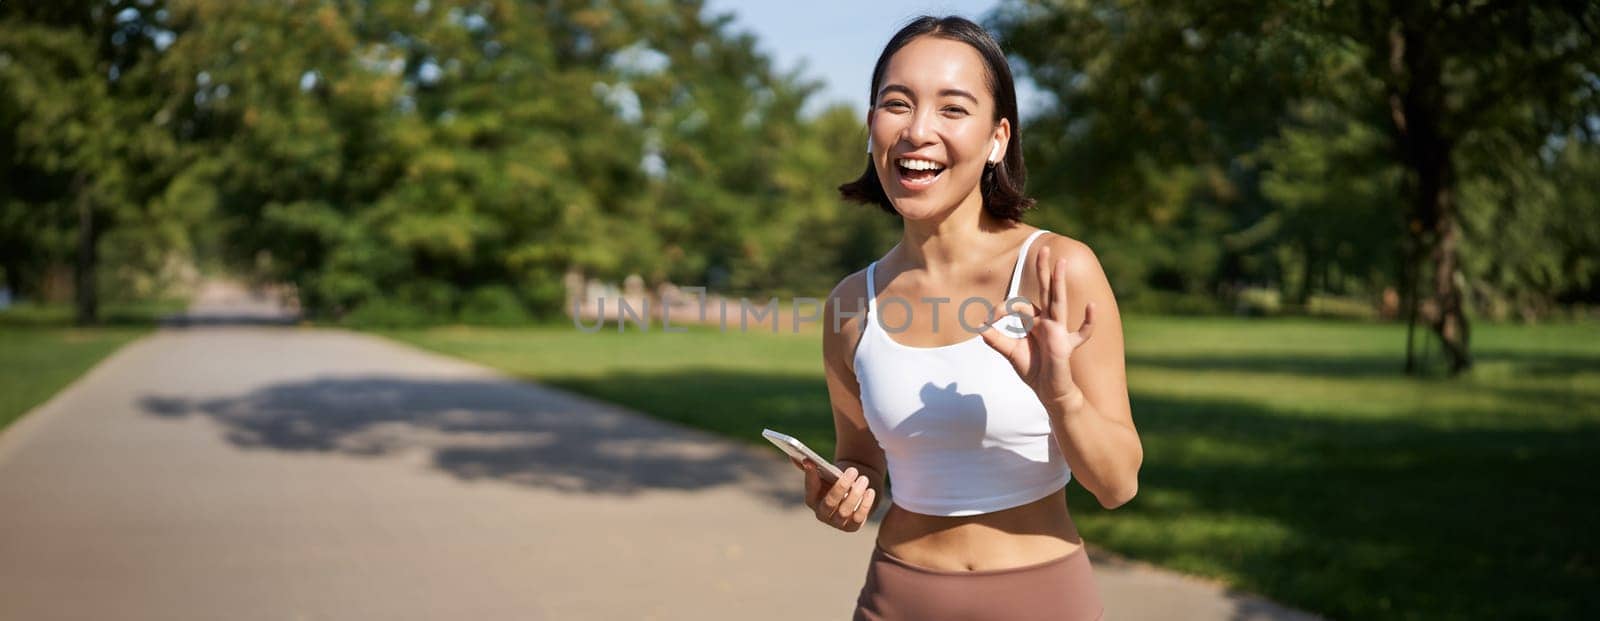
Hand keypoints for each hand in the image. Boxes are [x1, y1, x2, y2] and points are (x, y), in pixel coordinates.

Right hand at [790, 458, 874, 531]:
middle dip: (841, 486)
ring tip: (864, 478)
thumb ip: (810, 467)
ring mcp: (837, 522)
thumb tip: (793, 456)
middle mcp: (822, 514)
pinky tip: (870, 491)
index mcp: (812, 499)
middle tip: (852, 470)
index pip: (810, 489)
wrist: (855, 492)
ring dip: (855, 494)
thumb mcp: (825, 473)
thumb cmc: (836, 481)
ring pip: (845, 510)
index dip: (810, 477)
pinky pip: (859, 517)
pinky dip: (865, 504)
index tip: (812, 461)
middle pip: (829, 503)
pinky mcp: (852, 526)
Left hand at [979, 243, 1095, 409]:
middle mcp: (1048, 321)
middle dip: (1043, 270)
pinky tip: (1091, 306)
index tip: (987, 321)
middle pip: (1045, 291)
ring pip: (1059, 302)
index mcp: (1036, 321)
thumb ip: (997, 340)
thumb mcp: (1011, 354)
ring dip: (1058, 282)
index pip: (1019, 305)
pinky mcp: (1065, 346)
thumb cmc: (1034, 371)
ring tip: (1061, 263)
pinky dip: (1087, 321)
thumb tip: (979, 327)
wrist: (1049, 392)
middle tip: (1043, 248)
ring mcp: (1058, 331)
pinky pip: (1081, 332)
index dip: (1001, 310)